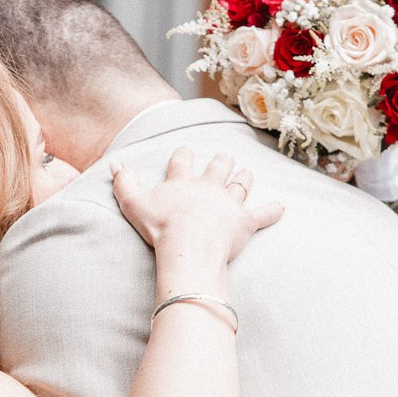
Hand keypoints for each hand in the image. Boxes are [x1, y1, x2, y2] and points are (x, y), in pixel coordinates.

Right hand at [111, 149, 282, 264]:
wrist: (188, 245)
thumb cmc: (160, 226)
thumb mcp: (133, 202)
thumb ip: (123, 181)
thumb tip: (115, 162)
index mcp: (184, 181)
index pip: (183, 162)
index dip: (183, 156)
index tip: (185, 151)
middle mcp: (209, 187)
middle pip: (218, 167)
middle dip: (221, 161)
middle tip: (224, 157)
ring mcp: (229, 204)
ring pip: (240, 185)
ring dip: (244, 178)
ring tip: (246, 173)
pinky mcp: (244, 223)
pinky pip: (262, 215)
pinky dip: (272, 211)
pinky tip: (282, 208)